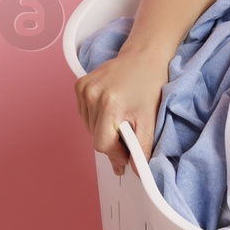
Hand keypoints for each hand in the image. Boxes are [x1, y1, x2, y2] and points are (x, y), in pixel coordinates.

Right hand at [74, 49, 168, 175]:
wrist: (143, 57)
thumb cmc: (148, 85)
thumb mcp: (149, 119)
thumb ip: (142, 148)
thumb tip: (137, 171)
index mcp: (109, 104)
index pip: (103, 145)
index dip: (117, 154)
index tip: (127, 154)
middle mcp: (92, 95)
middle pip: (96, 137)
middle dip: (112, 141)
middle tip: (128, 130)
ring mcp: (84, 89)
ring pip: (89, 127)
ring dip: (103, 129)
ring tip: (120, 116)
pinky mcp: (80, 85)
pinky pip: (84, 114)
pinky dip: (96, 117)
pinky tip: (109, 107)